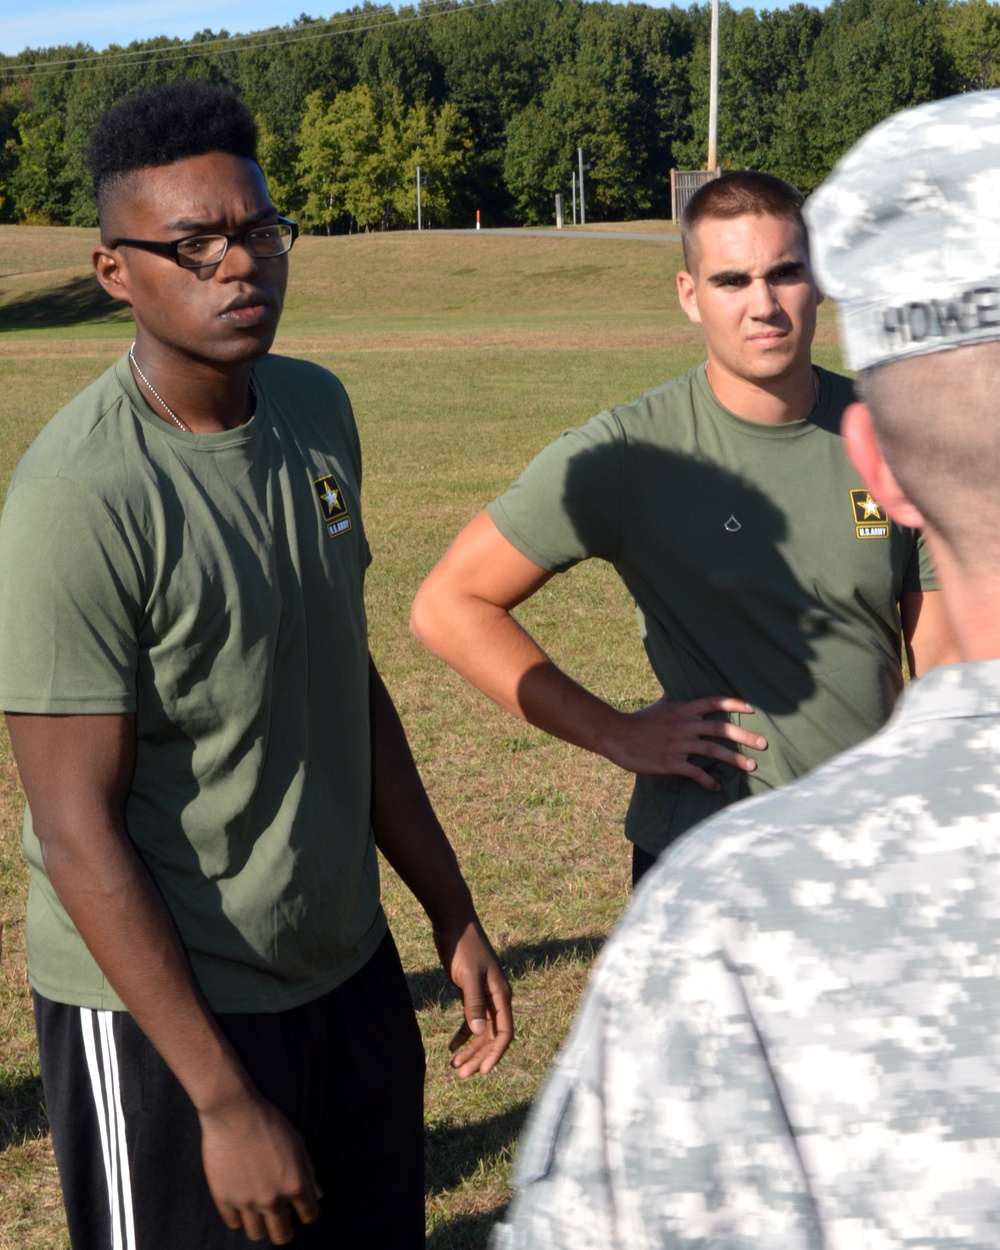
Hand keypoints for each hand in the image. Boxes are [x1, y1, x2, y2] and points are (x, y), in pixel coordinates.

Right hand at [200, 1093, 321, 1243]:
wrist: (234, 1112)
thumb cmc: (269, 1122)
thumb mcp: (298, 1142)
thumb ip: (309, 1171)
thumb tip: (317, 1195)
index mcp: (295, 1184)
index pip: (309, 1215)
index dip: (308, 1213)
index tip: (302, 1210)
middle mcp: (273, 1199)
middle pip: (283, 1235)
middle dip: (286, 1230)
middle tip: (282, 1220)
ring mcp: (247, 1201)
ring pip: (257, 1235)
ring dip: (262, 1226)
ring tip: (261, 1214)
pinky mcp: (224, 1198)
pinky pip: (234, 1223)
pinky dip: (240, 1218)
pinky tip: (243, 1204)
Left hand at [434, 920, 513, 1077]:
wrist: (454, 923)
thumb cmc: (463, 947)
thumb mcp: (468, 976)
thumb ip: (473, 1003)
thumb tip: (477, 1033)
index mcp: (501, 994)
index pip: (504, 1032)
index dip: (495, 1054)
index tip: (482, 1071)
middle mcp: (496, 998)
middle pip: (491, 1036)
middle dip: (478, 1056)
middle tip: (460, 1074)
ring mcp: (484, 995)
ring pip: (480, 1030)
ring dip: (469, 1049)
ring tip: (454, 1066)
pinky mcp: (470, 992)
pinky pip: (470, 1019)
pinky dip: (462, 1034)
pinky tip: (451, 1047)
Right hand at [605, 694, 766, 788]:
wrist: (616, 735)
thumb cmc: (639, 721)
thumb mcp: (660, 706)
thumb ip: (675, 699)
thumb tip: (680, 689)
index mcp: (683, 710)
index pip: (713, 702)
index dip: (734, 703)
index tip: (753, 708)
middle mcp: (684, 726)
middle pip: (721, 728)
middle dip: (745, 736)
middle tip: (764, 743)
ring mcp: (678, 744)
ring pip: (713, 750)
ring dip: (734, 759)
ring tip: (751, 766)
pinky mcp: (670, 762)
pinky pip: (694, 772)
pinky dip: (707, 780)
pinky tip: (717, 787)